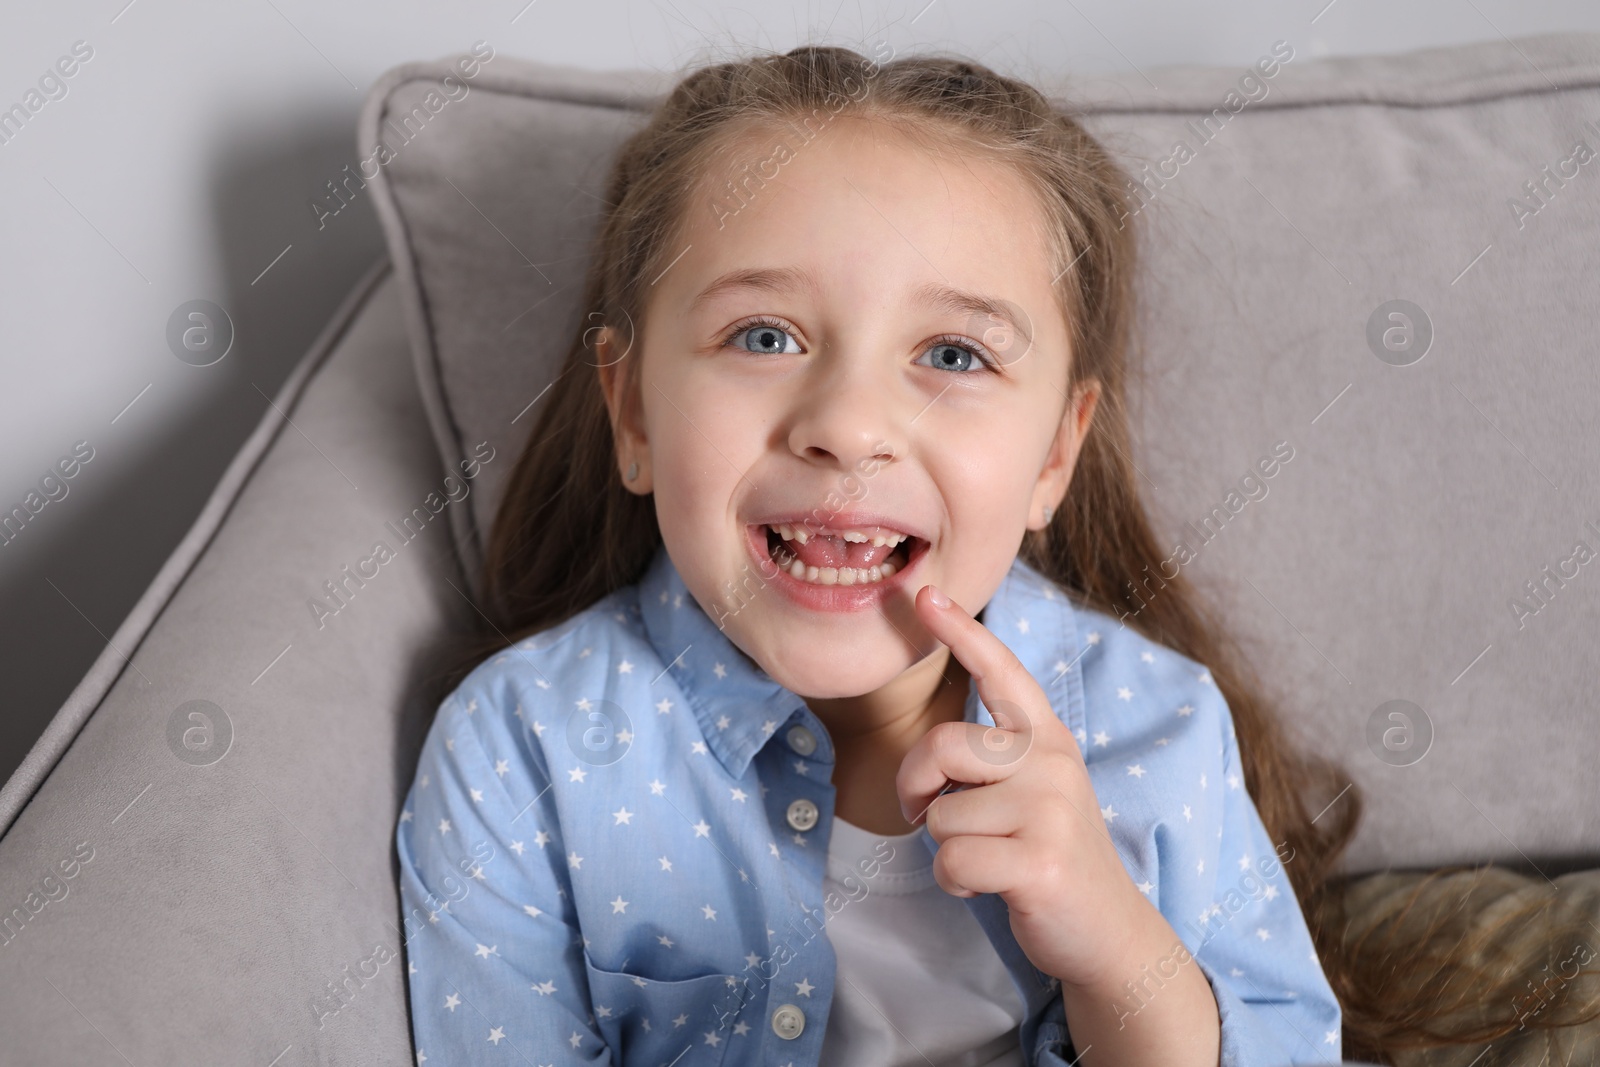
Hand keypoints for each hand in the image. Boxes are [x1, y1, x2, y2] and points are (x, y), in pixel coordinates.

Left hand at [896, 583, 1154, 991]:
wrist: (1108, 932)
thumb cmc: (1048, 856)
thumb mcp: (1032, 793)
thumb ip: (992, 762)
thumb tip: (926, 760)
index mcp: (1047, 739)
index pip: (1001, 673)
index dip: (960, 633)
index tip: (925, 595)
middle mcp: (1051, 762)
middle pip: (941, 747)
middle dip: (915, 787)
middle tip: (922, 814)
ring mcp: (1049, 809)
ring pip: (940, 816)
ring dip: (945, 849)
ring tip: (989, 860)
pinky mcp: (1040, 859)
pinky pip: (951, 859)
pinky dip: (955, 882)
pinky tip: (990, 887)